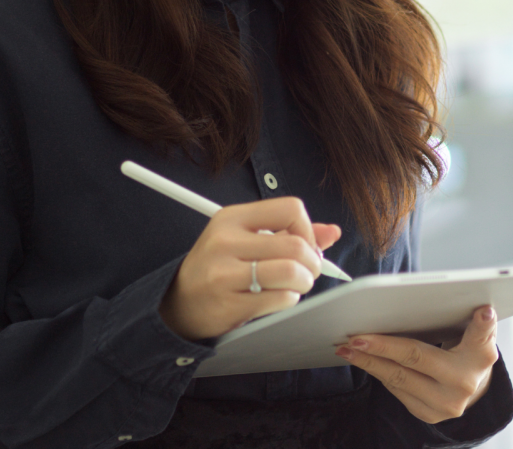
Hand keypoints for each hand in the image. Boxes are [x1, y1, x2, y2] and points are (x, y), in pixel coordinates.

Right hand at [160, 197, 341, 340]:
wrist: (179, 302)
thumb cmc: (218, 267)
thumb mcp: (246, 238)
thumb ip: (289, 232)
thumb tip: (332, 232)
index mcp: (232, 217)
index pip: (290, 209)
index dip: (308, 230)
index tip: (305, 245)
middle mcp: (226, 241)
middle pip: (295, 245)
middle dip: (312, 263)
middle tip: (306, 271)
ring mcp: (225, 273)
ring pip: (291, 272)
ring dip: (303, 283)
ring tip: (294, 285)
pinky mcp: (229, 303)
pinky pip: (281, 299)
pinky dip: (289, 300)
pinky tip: (277, 298)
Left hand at [335, 306, 497, 423]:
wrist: (470, 389)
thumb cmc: (464, 352)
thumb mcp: (471, 335)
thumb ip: (468, 322)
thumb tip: (461, 302)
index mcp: (481, 356)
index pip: (482, 337)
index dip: (482, 325)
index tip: (482, 311)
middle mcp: (465, 382)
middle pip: (417, 357)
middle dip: (381, 346)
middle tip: (355, 337)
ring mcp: (446, 403)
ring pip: (398, 377)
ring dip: (367, 360)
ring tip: (347, 348)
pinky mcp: (428, 414)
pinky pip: (395, 389)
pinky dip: (376, 371)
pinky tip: (360, 359)